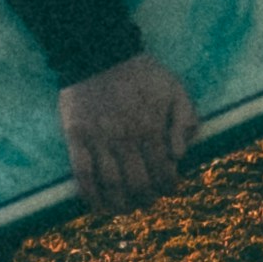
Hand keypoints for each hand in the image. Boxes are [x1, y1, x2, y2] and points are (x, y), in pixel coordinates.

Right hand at [60, 53, 197, 211]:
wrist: (99, 53)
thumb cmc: (142, 73)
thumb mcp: (176, 89)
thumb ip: (185, 121)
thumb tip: (181, 155)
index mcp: (152, 130)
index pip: (163, 172)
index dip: (168, 187)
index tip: (168, 189)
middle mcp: (126, 140)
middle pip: (138, 184)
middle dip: (146, 198)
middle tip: (147, 200)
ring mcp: (99, 141)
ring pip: (111, 185)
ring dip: (120, 204)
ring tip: (124, 208)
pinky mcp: (76, 138)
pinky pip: (82, 173)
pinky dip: (89, 194)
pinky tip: (96, 203)